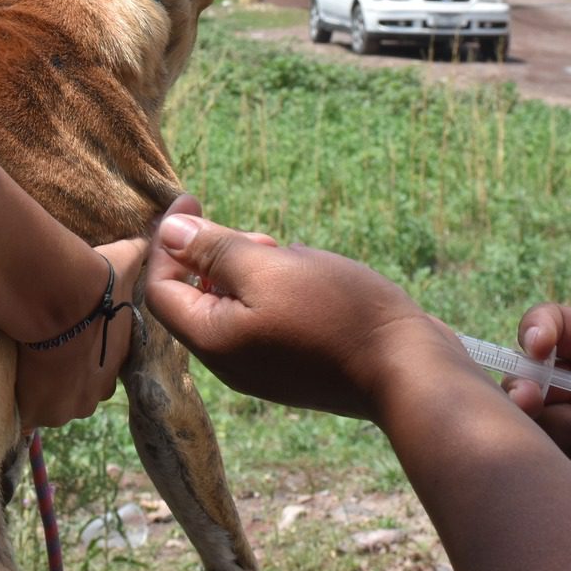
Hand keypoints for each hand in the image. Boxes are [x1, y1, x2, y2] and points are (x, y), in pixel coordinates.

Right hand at [14, 235, 146, 428]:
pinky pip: (22, 418)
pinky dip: (15, 406)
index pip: (101, 370)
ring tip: (19, 365)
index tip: (69, 340)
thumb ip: (138, 254)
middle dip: (63, 380)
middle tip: (42, 353)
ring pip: (50, 405)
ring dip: (37, 391)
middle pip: (77, 394)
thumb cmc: (97, 283)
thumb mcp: (125, 263)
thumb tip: (152, 233)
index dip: (86, 357)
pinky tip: (4, 385)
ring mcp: (63, 408)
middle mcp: (93, 395)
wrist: (64, 297)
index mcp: (115, 365)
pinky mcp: (34, 413)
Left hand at [143, 197, 442, 421]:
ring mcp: (266, 368)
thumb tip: (168, 233)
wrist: (409, 370)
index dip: (167, 241)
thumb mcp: (270, 268)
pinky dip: (277, 290)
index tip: (192, 200)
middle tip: (257, 235)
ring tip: (290, 254)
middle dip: (215, 254)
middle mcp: (231, 361)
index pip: (160, 289)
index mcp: (213, 340)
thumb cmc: (337, 314)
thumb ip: (214, 251)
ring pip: (235, 306)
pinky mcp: (298, 365)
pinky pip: (267, 319)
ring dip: (251, 269)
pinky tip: (312, 276)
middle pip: (196, 297)